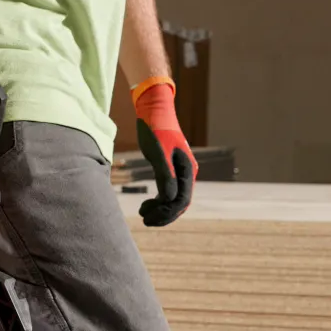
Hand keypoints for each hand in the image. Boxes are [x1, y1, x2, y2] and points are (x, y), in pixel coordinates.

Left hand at [132, 78, 196, 227]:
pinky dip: (159, 200)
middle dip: (163, 215)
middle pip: (180, 203)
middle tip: (143, 220)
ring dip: (161, 209)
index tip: (147, 217)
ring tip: (142, 212)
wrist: (154, 110)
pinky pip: (169, 191)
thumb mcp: (158, 152)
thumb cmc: (155, 129)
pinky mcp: (171, 169)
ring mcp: (180, 171)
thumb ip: (165, 175)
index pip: (182, 200)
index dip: (166, 213)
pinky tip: (148, 203)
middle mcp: (187, 172)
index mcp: (187, 169)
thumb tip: (169, 199)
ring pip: (175, 199)